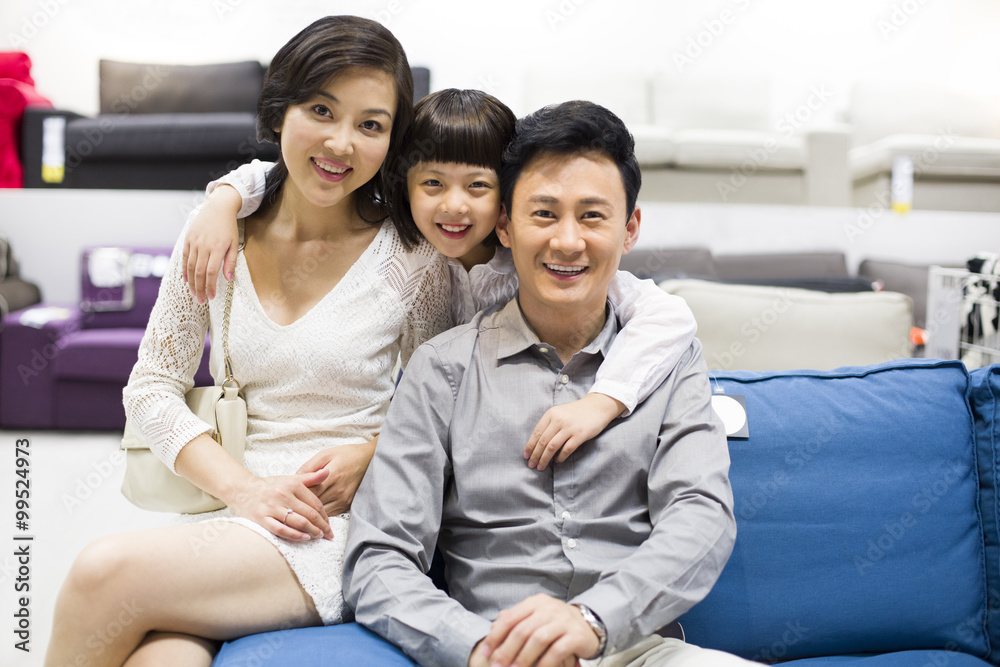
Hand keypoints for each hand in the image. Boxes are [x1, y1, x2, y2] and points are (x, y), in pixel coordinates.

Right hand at [182, 184, 241, 302]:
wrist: (217, 208)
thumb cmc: (228, 227)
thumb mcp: (234, 243)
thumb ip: (230, 262)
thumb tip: (227, 279)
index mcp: (217, 248)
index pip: (212, 272)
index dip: (210, 286)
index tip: (211, 297)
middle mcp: (204, 246)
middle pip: (200, 272)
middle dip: (200, 288)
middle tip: (201, 300)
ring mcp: (194, 242)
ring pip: (191, 267)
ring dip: (192, 282)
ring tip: (195, 293)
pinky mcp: (187, 239)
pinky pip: (185, 258)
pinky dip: (184, 270)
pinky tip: (186, 280)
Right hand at [224, 469, 333, 541]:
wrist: (242, 489)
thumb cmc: (269, 486)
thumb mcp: (291, 479)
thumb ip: (310, 477)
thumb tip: (328, 472)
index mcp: (292, 485)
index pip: (315, 503)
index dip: (324, 515)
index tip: (328, 523)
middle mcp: (283, 495)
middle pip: (309, 514)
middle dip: (322, 526)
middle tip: (328, 534)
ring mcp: (272, 507)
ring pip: (298, 522)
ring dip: (312, 531)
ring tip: (318, 536)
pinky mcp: (262, 518)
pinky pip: (281, 529)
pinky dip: (295, 535)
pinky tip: (304, 538)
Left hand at [295, 438, 376, 515]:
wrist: (369, 459)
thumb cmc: (347, 455)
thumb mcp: (326, 454)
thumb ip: (310, 467)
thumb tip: (295, 478)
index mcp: (332, 476)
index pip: (309, 491)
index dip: (297, 495)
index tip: (288, 496)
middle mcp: (338, 490)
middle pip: (314, 504)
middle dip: (301, 506)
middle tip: (290, 506)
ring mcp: (344, 499)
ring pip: (322, 513)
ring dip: (311, 513)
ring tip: (300, 511)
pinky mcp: (347, 504)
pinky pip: (330, 513)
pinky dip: (321, 514)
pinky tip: (314, 512)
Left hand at [472, 594, 596, 666]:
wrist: (589, 624)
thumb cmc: (556, 624)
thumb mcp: (536, 616)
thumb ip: (516, 620)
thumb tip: (493, 628)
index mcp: (535, 603)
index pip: (510, 617)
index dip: (495, 636)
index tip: (486, 653)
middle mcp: (549, 608)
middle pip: (522, 630)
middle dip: (506, 650)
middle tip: (497, 666)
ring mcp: (563, 621)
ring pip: (538, 639)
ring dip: (523, 658)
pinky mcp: (576, 635)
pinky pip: (557, 650)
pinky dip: (544, 663)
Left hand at [524, 393, 624, 470]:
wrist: (597, 406)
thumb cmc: (576, 412)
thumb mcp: (560, 412)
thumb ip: (549, 424)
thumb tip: (538, 443)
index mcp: (551, 414)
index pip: (537, 432)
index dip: (530, 446)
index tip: (526, 456)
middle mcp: (559, 420)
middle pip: (543, 441)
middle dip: (535, 455)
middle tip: (532, 465)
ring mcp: (570, 427)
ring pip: (552, 447)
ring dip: (545, 459)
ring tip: (541, 466)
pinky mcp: (580, 434)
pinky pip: (567, 449)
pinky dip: (561, 457)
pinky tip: (557, 461)